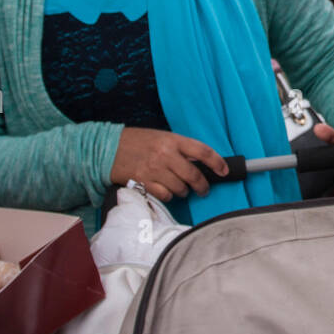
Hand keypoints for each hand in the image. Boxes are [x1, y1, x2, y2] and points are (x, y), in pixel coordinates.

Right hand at [108, 127, 225, 202]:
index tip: (224, 170)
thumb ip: (180, 149)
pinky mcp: (144, 182)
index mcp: (173, 140)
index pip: (203, 151)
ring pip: (181, 188)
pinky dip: (169, 196)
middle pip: (194, 175)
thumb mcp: (162, 137)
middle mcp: (165, 154)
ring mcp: (154, 169)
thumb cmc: (139, 142)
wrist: (109, 148)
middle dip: (203, 186)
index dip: (217, 162)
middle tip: (204, 189)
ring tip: (181, 188)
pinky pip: (165, 195)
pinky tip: (167, 191)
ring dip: (185, 191)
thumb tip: (200, 164)